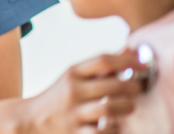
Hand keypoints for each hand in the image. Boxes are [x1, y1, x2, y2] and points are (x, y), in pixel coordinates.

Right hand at [23, 51, 143, 133]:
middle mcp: (73, 91)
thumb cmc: (59, 96)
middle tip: (138, 89)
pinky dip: (113, 129)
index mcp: (73, 73)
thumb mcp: (74, 76)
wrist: (29, 120)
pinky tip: (114, 125)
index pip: (104, 59)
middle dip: (134, 87)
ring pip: (110, 108)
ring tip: (129, 107)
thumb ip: (101, 66)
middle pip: (113, 84)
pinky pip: (103, 132)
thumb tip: (130, 49)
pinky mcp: (75, 133)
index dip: (129, 60)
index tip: (144, 64)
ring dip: (127, 107)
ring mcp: (73, 113)